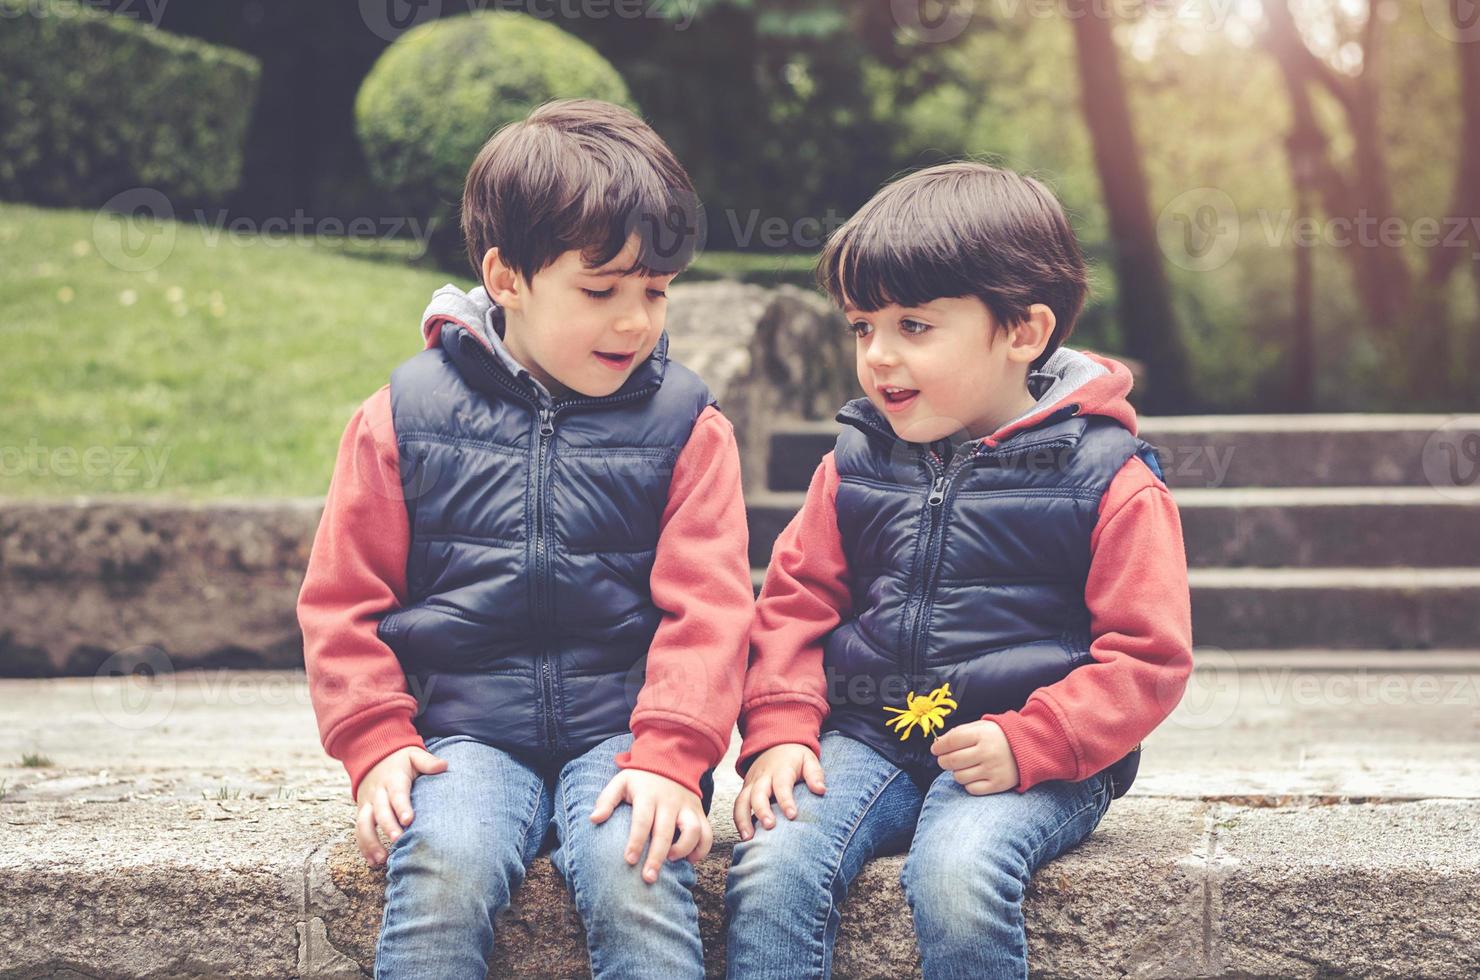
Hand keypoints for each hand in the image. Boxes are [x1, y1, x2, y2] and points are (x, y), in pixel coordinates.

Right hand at [354, 745, 448, 867]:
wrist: (372, 756)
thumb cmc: (400, 760)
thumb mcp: (413, 755)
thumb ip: (428, 761)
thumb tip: (444, 766)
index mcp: (393, 779)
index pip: (397, 793)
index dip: (402, 806)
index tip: (409, 820)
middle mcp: (378, 792)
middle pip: (381, 811)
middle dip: (388, 826)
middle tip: (398, 840)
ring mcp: (368, 803)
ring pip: (364, 824)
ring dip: (371, 842)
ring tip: (382, 859)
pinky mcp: (362, 812)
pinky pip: (359, 831)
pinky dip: (364, 847)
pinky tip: (373, 862)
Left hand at [590, 769, 711, 884]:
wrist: (671, 761)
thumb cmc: (641, 779)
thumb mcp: (621, 782)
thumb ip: (606, 800)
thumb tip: (594, 819)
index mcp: (648, 795)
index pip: (642, 820)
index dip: (636, 841)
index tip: (629, 860)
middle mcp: (670, 801)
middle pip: (665, 831)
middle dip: (657, 856)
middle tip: (648, 878)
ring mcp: (687, 807)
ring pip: (693, 830)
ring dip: (684, 849)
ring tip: (671, 861)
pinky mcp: (699, 812)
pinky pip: (707, 833)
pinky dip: (702, 849)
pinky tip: (690, 860)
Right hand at [733, 743, 825, 841]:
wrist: (774, 743)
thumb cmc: (794, 757)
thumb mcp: (809, 759)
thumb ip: (815, 774)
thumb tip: (821, 790)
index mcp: (781, 769)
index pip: (782, 785)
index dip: (786, 800)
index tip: (792, 815)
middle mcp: (763, 777)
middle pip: (758, 793)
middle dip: (762, 810)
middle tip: (769, 826)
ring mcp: (751, 783)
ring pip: (742, 800)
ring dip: (743, 819)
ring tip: (748, 838)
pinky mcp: (745, 789)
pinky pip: (738, 805)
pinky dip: (738, 820)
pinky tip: (744, 835)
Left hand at [930, 720, 1018, 794]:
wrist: (1029, 747)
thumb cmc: (999, 736)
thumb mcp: (981, 726)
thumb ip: (959, 732)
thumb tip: (938, 743)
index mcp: (982, 734)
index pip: (951, 741)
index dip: (938, 746)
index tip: (935, 749)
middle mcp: (987, 752)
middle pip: (951, 761)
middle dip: (943, 761)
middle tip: (945, 759)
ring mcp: (993, 770)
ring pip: (959, 777)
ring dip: (957, 772)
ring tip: (964, 766)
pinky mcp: (998, 784)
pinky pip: (971, 789)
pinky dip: (969, 784)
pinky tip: (974, 775)